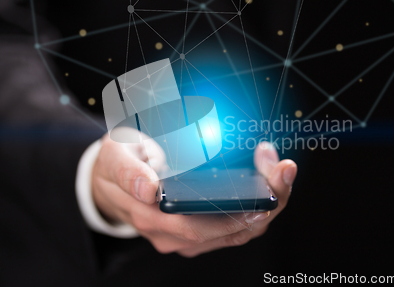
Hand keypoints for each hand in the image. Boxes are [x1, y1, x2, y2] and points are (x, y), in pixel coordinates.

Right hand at [91, 130, 297, 256]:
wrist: (109, 182)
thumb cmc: (116, 164)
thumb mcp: (115, 156)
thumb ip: (129, 172)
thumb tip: (149, 191)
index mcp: (153, 217)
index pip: (201, 227)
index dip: (238, 212)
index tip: (266, 186)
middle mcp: (174, 235)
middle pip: (231, 231)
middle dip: (265, 202)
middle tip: (284, 169)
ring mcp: (188, 236)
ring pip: (238, 231)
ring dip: (266, 205)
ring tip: (281, 171)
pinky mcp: (198, 229)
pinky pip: (234, 226)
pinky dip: (256, 206)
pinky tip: (267, 181)